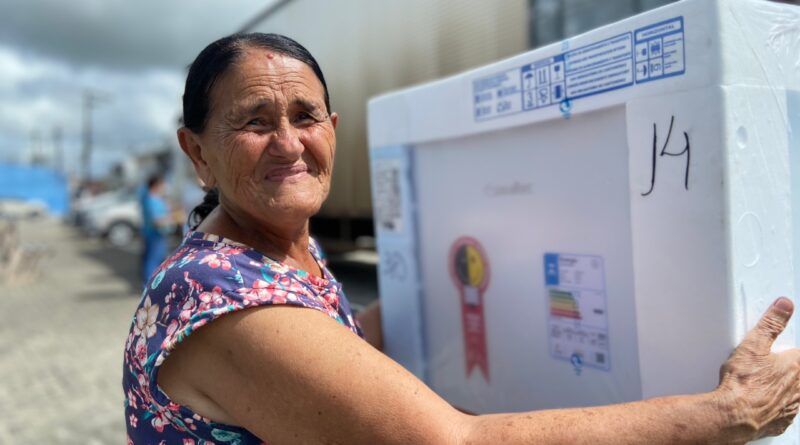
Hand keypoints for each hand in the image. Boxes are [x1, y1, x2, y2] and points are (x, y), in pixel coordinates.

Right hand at [717, 297, 799, 441]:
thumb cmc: (743, 383)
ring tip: (763, 385)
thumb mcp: (753, 344)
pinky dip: (776, 408)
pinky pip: (785, 412)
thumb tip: (785, 305)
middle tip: (766, 367)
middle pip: (798, 375)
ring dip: (784, 389)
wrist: (733, 415)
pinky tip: (763, 404)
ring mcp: (791, 407)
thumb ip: (771, 323)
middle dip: (786, 371)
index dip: (787, 351)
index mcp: (795, 366)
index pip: (798, 354)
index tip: (778, 352)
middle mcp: (798, 388)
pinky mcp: (781, 421)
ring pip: (795, 395)